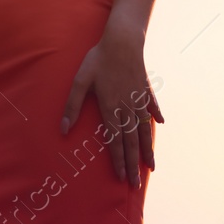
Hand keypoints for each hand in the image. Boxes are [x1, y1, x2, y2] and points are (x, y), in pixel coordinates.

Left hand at [60, 31, 163, 187]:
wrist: (122, 40)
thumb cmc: (98, 60)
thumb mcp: (80, 81)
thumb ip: (72, 106)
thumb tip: (63, 130)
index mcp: (110, 108)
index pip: (115, 141)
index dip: (119, 160)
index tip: (122, 178)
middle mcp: (127, 107)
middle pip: (131, 141)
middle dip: (133, 164)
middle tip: (136, 184)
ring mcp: (138, 98)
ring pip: (143, 129)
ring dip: (147, 148)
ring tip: (152, 165)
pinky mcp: (144, 88)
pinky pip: (151, 105)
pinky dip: (155, 115)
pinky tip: (159, 125)